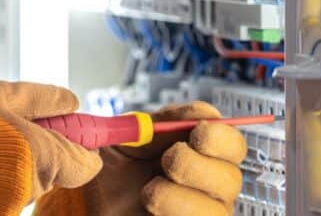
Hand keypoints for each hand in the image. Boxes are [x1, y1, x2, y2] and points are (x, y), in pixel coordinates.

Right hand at [0, 81, 104, 199]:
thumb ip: (42, 100)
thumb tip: (72, 102)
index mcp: (44, 157)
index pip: (85, 164)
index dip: (80, 143)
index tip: (70, 129)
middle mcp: (31, 190)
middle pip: (49, 169)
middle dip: (32, 149)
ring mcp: (10, 207)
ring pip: (21, 181)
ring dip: (5, 164)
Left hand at [36, 101, 245, 215]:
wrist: (89, 201)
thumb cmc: (112, 169)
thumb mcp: (128, 137)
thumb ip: (158, 125)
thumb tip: (192, 115)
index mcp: (197, 153)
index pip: (231, 143)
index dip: (220, 136)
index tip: (197, 130)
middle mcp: (206, 187)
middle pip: (231, 177)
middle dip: (197, 165)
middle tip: (168, 160)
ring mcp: (199, 214)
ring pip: (216, 210)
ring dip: (179, 197)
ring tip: (149, 192)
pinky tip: (150, 210)